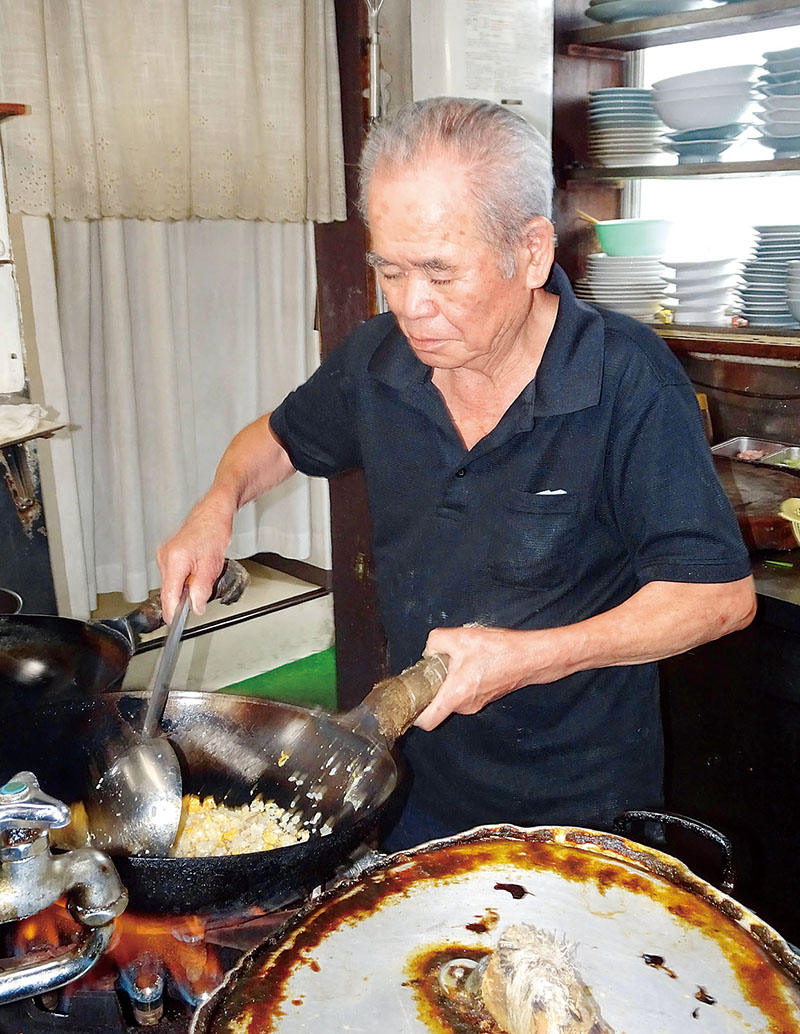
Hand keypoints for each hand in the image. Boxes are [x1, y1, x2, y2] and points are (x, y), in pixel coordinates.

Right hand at [157, 497, 234, 623]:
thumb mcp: (212, 566)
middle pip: (168, 591)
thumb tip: (196, 607)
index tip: (175, 623)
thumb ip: (202, 589)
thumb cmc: (214, 531)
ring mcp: (164, 555)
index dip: (172, 612)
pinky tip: (196, 570)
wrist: (213, 513)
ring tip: (201, 574)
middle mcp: (165, 557)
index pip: (168, 595)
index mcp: (175, 559)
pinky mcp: (167, 554)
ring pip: (171, 583)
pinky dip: (184, 579)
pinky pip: (173, 575)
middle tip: (200, 594)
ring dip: (184, 587)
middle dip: (183, 598)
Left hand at [414, 625, 551, 731]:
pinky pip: (464, 693)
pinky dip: (460, 681)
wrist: (531, 657)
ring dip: (447, 683)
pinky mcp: (486, 697)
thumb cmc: (498, 649)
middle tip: (432, 669)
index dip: (414, 715)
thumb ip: (435, 642)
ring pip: (451, 698)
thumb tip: (429, 650)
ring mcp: (477, 704)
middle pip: (438, 707)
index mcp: (456, 695)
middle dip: (431, 689)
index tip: (409, 700)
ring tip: (454, 661)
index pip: (427, 721)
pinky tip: (468, 662)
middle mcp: (465, 706)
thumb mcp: (460, 637)